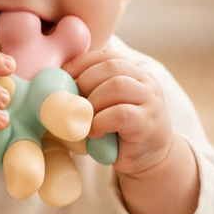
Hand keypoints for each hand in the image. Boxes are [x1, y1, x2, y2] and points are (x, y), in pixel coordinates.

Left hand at [64, 50, 176, 175]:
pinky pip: (120, 114)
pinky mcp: (147, 122)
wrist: (152, 157)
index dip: (83, 62)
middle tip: (75, 102)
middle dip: (86, 81)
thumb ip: (96, 89)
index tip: (65, 75)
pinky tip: (94, 132)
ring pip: (117, 86)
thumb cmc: (123, 130)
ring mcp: (149, 100)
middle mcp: (145, 81)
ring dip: (93, 101)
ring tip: (85, 118)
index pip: (108, 56)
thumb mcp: (109, 104)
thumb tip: (61, 82)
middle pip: (111, 67)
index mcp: (135, 72)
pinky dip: (101, 122)